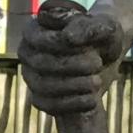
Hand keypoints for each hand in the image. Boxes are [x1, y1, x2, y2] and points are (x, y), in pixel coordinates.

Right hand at [19, 0, 132, 118]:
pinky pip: (49, 105)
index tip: (92, 48)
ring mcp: (30, 76)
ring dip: (73, 86)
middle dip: (72, 65)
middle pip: (42, 63)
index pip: (42, 39)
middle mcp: (27, 52)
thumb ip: (88, 27)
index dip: (66, 45)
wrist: (106, 58)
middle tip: (98, 64)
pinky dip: (72, 104)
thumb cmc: (103, 37)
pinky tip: (92, 100)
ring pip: (43, 86)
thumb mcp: (103, 27)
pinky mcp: (39, 98)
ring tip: (97, 82)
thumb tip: (68, 37)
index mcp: (35, 28)